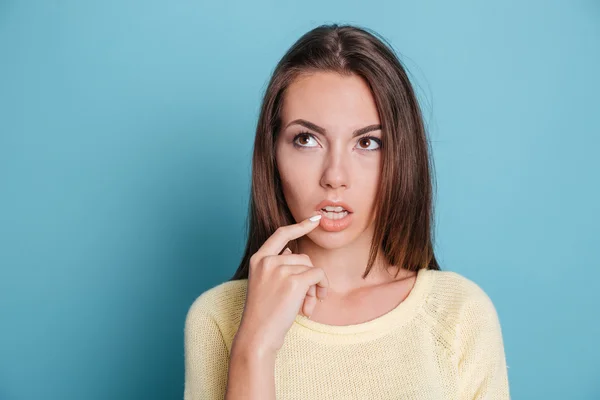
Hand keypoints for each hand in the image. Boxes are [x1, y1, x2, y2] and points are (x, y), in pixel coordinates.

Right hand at [234, 214, 328, 355]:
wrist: (257, 335)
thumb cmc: (263, 314)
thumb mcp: (265, 284)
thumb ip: (277, 265)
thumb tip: (293, 251)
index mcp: (258, 259)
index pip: (281, 234)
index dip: (299, 226)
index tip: (314, 220)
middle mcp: (268, 260)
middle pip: (302, 258)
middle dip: (309, 278)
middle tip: (307, 300)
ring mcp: (280, 269)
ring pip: (311, 268)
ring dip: (314, 288)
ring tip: (306, 307)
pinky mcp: (294, 281)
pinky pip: (318, 276)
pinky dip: (321, 288)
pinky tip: (312, 305)